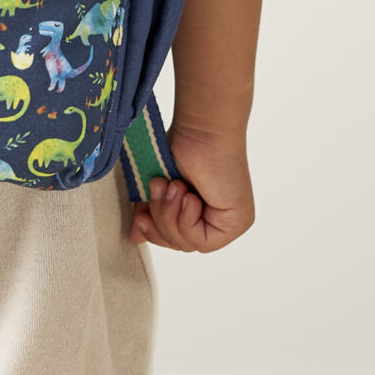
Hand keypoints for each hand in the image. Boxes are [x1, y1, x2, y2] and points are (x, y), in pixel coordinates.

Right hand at [125, 122, 253, 252]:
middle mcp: (221, 220)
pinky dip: (187, 220)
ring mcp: (231, 223)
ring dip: (171, 215)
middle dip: (160, 221)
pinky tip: (188, 196)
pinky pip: (202, 242)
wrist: (202, 129)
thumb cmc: (183, 147)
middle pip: (180, 245)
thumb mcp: (160, 187)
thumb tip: (137, 237)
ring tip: (173, 185)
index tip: (140, 216)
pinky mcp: (237, 222)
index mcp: (205, 212)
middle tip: (158, 190)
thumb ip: (152, 211)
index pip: (176, 240)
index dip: (155, 233)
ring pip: (188, 245)